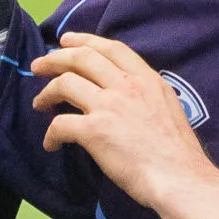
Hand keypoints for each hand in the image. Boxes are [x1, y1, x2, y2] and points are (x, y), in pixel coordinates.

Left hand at [31, 32, 214, 210]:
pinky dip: (51, 134)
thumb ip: (146, 93)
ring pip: (64, 84)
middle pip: (81, 58)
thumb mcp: (168, 107)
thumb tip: (127, 94)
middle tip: (38, 65)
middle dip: (54, 58)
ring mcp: (108, 106)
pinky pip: (59, 124)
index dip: (84, 41)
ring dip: (46, 92)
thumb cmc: (177, 152)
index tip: (66, 41)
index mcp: (146, 79)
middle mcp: (126, 85)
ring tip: (39, 103)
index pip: (111, 48)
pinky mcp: (94, 131)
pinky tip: (51, 144)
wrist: (179, 178)